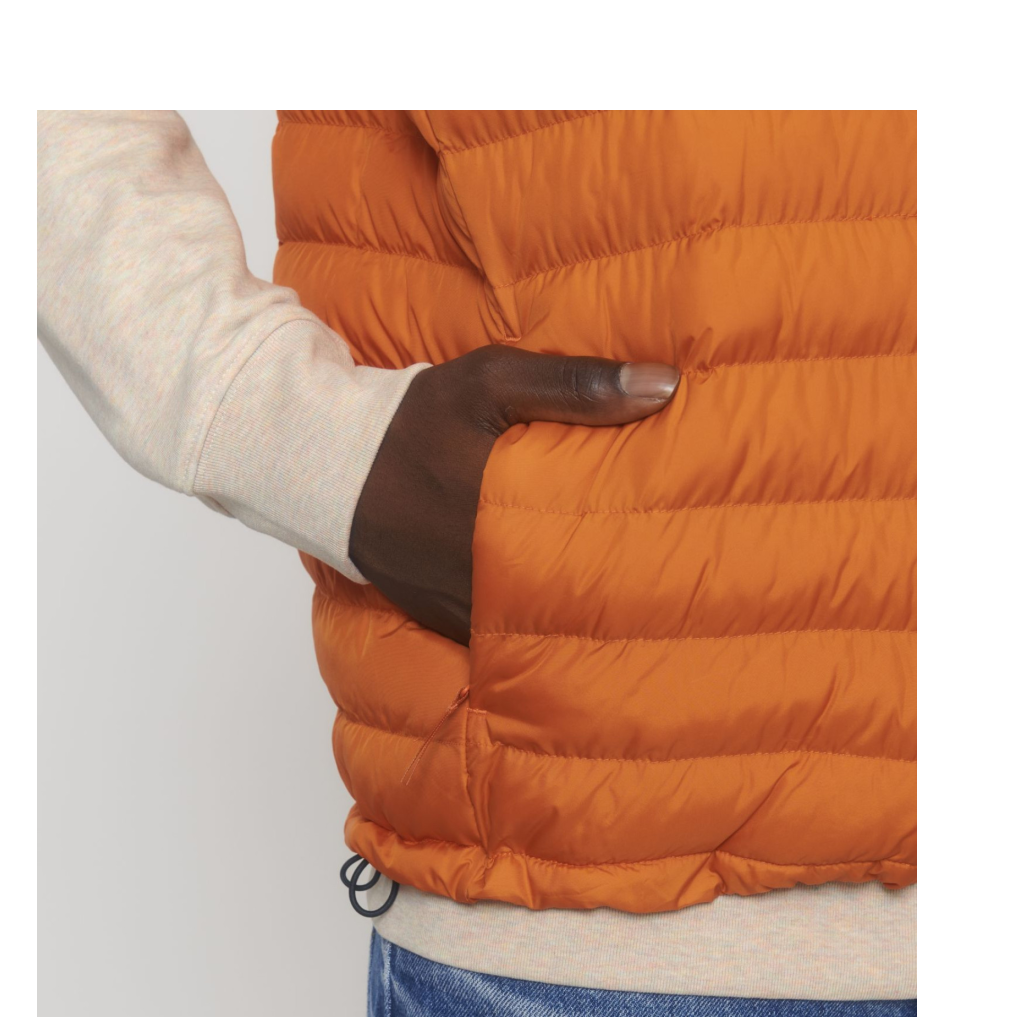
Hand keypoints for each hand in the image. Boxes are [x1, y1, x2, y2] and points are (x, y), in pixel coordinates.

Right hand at [349, 345, 679, 644]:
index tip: (690, 560)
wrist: (327, 465)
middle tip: (672, 593)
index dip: (648, 562)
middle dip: (618, 596)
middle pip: (572, 599)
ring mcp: (460, 605)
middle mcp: (486, 574)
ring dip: (572, 617)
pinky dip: (526, 627)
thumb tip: (665, 387)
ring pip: (535, 625)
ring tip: (628, 613)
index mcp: (510, 517)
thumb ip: (578, 385)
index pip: (598, 551)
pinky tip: (558, 617)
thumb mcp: (493, 381)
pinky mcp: (440, 618)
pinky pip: (495, 634)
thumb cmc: (417, 419)